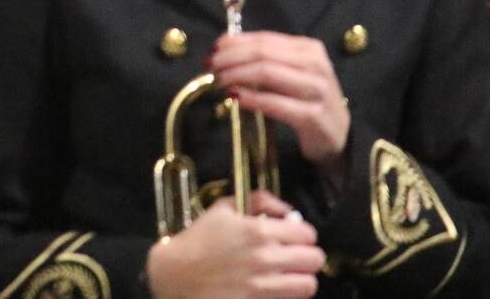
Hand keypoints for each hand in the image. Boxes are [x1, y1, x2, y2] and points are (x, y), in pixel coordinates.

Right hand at [147, 191, 323, 297]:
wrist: (175, 273)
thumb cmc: (199, 238)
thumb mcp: (224, 207)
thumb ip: (259, 199)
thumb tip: (287, 209)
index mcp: (259, 230)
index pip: (308, 234)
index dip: (304, 234)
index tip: (295, 236)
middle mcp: (266, 258)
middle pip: (315, 260)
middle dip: (309, 256)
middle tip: (296, 256)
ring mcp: (263, 285)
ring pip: (308, 286)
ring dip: (302, 279)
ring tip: (291, 275)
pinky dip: (287, 295)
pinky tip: (276, 288)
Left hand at [209, 32, 348, 170]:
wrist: (336, 135)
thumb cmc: (306, 100)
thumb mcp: (289, 74)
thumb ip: (263, 59)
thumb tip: (224, 45)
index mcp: (309, 48)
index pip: (265, 39)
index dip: (234, 43)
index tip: (212, 49)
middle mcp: (316, 64)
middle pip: (264, 54)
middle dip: (231, 58)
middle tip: (210, 66)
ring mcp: (317, 90)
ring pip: (268, 74)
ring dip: (237, 75)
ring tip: (218, 81)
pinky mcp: (314, 116)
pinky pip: (276, 104)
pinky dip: (251, 99)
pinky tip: (235, 98)